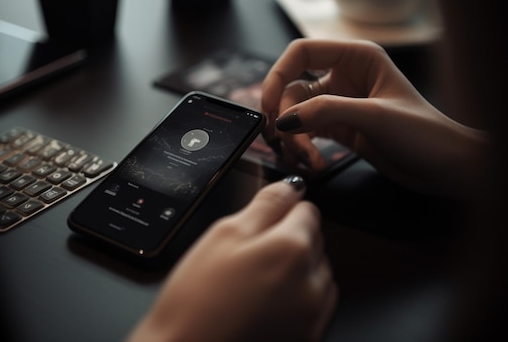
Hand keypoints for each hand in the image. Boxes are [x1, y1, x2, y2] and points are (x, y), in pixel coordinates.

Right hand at [126, 177, 336, 341]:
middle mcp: (313, 283)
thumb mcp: (224, 234)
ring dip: (293, 272)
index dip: (280, 213)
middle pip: (313, 241)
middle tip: (245, 258)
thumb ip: (265, 204)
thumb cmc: (197, 299)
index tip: (258, 226)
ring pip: (315, 274)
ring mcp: (313, 315)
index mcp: (293, 249)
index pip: (307, 209)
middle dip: (286, 241)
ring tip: (252, 285)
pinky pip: (312, 305)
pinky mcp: (309, 337)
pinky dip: (294, 300)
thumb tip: (290, 185)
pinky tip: (261, 305)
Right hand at [261, 39, 486, 197]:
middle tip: (286, 143)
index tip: (268, 105)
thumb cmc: (424, 134)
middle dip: (285, 117)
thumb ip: (327, 111)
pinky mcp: (338, 127)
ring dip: (293, 138)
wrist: (445, 168)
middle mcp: (344, 76)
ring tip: (305, 160)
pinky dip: (302, 148)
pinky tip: (312, 163)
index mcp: (356, 57)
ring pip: (295, 113)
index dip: (278, 75)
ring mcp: (339, 103)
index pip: (301, 53)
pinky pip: (305, 133)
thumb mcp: (375, 116)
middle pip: (291, 88)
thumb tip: (284, 119)